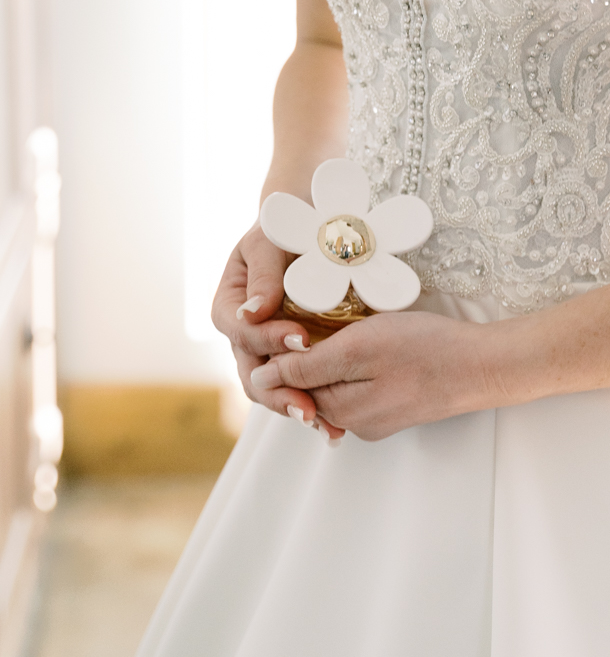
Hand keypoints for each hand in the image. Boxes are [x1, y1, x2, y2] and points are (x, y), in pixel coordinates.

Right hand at [211, 222, 344, 438]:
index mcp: (229, 308)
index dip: (268, 339)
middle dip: (279, 392)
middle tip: (308, 407)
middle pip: (253, 373)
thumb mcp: (268, 244)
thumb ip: (263, 275)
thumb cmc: (282, 232)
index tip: (301, 338)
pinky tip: (334, 423)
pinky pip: (298, 387)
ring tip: (323, 424)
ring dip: (295, 408)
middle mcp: (243, 337)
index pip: (241, 332)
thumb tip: (254, 312)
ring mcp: (266, 353)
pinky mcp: (292, 361)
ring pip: (272, 389)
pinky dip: (314, 404)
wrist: (305, 235)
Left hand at [248, 310, 495, 440]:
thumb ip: (307, 366)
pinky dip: (349, 364)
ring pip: (330, 384)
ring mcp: (374, 418)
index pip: (284, 385)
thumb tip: (260, 378)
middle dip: (298, 355)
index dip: (277, 349)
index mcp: (338, 411)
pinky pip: (355, 386)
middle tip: (307, 315)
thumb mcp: (358, 348)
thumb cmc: (426, 350)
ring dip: (324, 358)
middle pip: (305, 387)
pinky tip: (360, 342)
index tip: (284, 318)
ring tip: (333, 325)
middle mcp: (351, 423)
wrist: (484, 366)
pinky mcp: (392, 408)